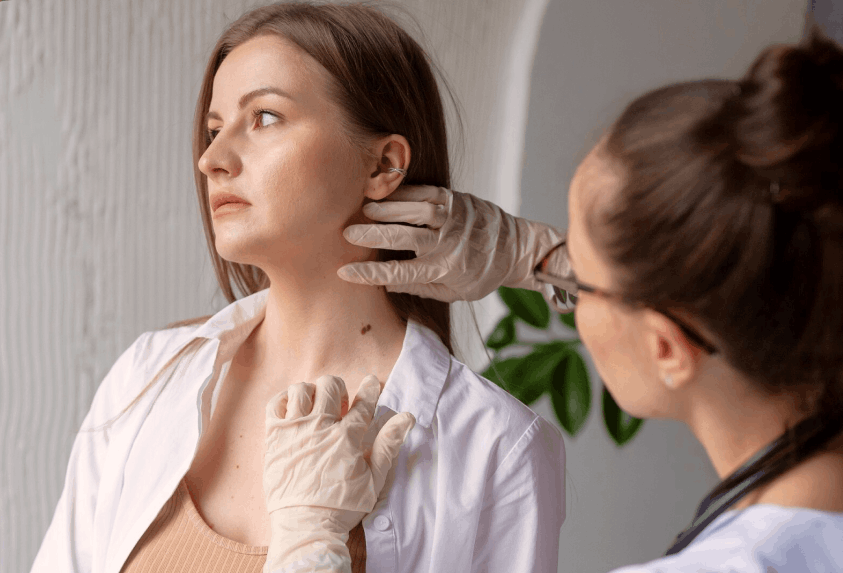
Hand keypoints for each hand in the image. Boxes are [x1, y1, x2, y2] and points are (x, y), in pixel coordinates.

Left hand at [263, 374, 414, 572]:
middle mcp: (320, 427)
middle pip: (330, 386)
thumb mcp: (374, 479)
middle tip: (339, 404)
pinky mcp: (274, 437)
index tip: (372, 382)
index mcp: (347, 437)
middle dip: (338, 389)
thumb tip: (406, 418)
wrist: (305, 526)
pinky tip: (293, 410)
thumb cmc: (342, 506)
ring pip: (301, 390)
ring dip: (312, 393)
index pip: (363, 401)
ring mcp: (294, 430)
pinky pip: (276, 403)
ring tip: (315, 407)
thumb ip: (389, 444)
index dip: (370, 388)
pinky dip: (285, 400)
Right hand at [338, 186, 564, 300]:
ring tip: (362, 210)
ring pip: (414, 211)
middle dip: (372, 235)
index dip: (370, 273)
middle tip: (346, 234)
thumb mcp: (454, 293)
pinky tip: (384, 194)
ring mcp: (452, 218)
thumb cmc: (482, 274)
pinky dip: (402, 193)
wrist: (516, 247)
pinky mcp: (455, 199)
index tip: (344, 272)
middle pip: (403, 238)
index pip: (400, 273)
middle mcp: (447, 243)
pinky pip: (424, 193)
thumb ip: (419, 288)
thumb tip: (385, 285)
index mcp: (444, 269)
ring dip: (386, 209)